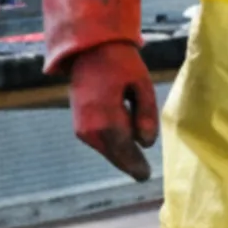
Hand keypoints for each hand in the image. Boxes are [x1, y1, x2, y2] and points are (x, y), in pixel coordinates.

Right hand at [67, 42, 158, 180]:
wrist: (88, 51)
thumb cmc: (120, 64)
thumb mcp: (142, 84)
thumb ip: (147, 114)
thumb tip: (146, 143)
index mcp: (106, 120)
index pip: (126, 152)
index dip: (137, 166)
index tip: (145, 176)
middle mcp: (90, 130)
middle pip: (116, 156)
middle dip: (130, 162)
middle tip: (143, 173)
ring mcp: (82, 130)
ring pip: (108, 150)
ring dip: (122, 150)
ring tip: (135, 143)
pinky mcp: (80, 128)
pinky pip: (102, 143)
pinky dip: (114, 143)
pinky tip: (124, 132)